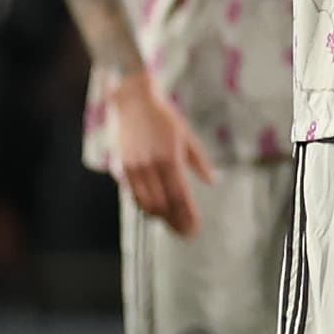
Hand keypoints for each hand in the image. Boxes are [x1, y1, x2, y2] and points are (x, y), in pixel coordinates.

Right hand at [106, 70, 214, 236]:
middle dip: (174, 222)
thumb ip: (199, 161)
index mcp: (169, 159)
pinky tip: (154, 211)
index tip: (195, 228)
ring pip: (145, 203)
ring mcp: (133, 167)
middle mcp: (150, 166)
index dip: (187, 215)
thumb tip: (211, 180)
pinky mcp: (121, 166)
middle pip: (162, 205)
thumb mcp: (187, 136)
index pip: (180, 196)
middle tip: (186, 232)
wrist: (133, 101)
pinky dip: (143, 206)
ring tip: (172, 224)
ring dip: (159, 217)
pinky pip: (132, 194)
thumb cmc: (164, 118)